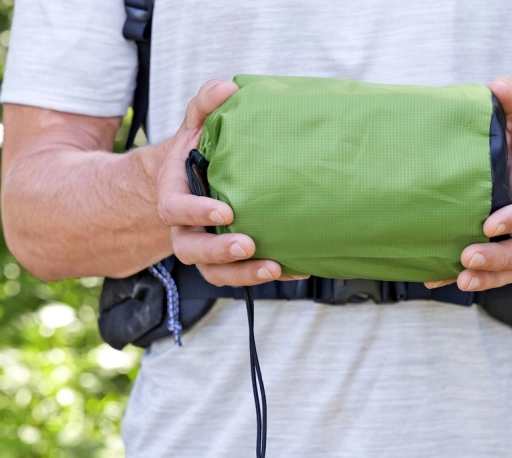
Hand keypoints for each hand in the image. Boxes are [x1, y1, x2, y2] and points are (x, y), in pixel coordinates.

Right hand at [157, 80, 307, 285]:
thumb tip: (227, 88)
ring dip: (243, 274)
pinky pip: (242, 275)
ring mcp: (206, 247)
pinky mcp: (230, 259)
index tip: (225, 211)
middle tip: (248, 244)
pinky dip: (269, 272)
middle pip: (190, 250)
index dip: (195, 213)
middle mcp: (185, 228)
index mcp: (173, 195)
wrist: (200, 177)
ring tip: (275, 267)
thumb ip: (205, 105)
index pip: (174, 209)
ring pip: (215, 273)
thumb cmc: (200, 151)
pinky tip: (298, 268)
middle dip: (218, 252)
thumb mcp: (197, 124)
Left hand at [425, 77, 511, 290]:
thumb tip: (498, 86)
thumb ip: (509, 104)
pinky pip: (486, 273)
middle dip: (501, 257)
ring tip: (459, 279)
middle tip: (468, 256)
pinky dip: (457, 275)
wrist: (510, 170)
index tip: (489, 224)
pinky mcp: (493, 250)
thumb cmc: (509, 146)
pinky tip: (433, 277)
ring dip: (488, 278)